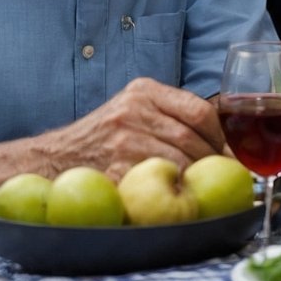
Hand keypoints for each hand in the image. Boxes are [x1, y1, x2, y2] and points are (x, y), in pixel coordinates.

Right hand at [49, 78, 225, 180]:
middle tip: (218, 172)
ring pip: (179, 158)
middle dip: (211, 158)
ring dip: (195, 174)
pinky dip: (172, 185)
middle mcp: (134, 109)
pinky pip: (158, 177)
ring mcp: (124, 137)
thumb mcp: (134, 108)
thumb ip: (171, 113)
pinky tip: (175, 189)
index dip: (219, 134)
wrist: (55, 157)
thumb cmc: (106, 134)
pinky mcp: (116, 165)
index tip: (225, 149)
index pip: (199, 110)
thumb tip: (223, 139)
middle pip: (192, 136)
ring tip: (199, 181)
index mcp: (144, 90)